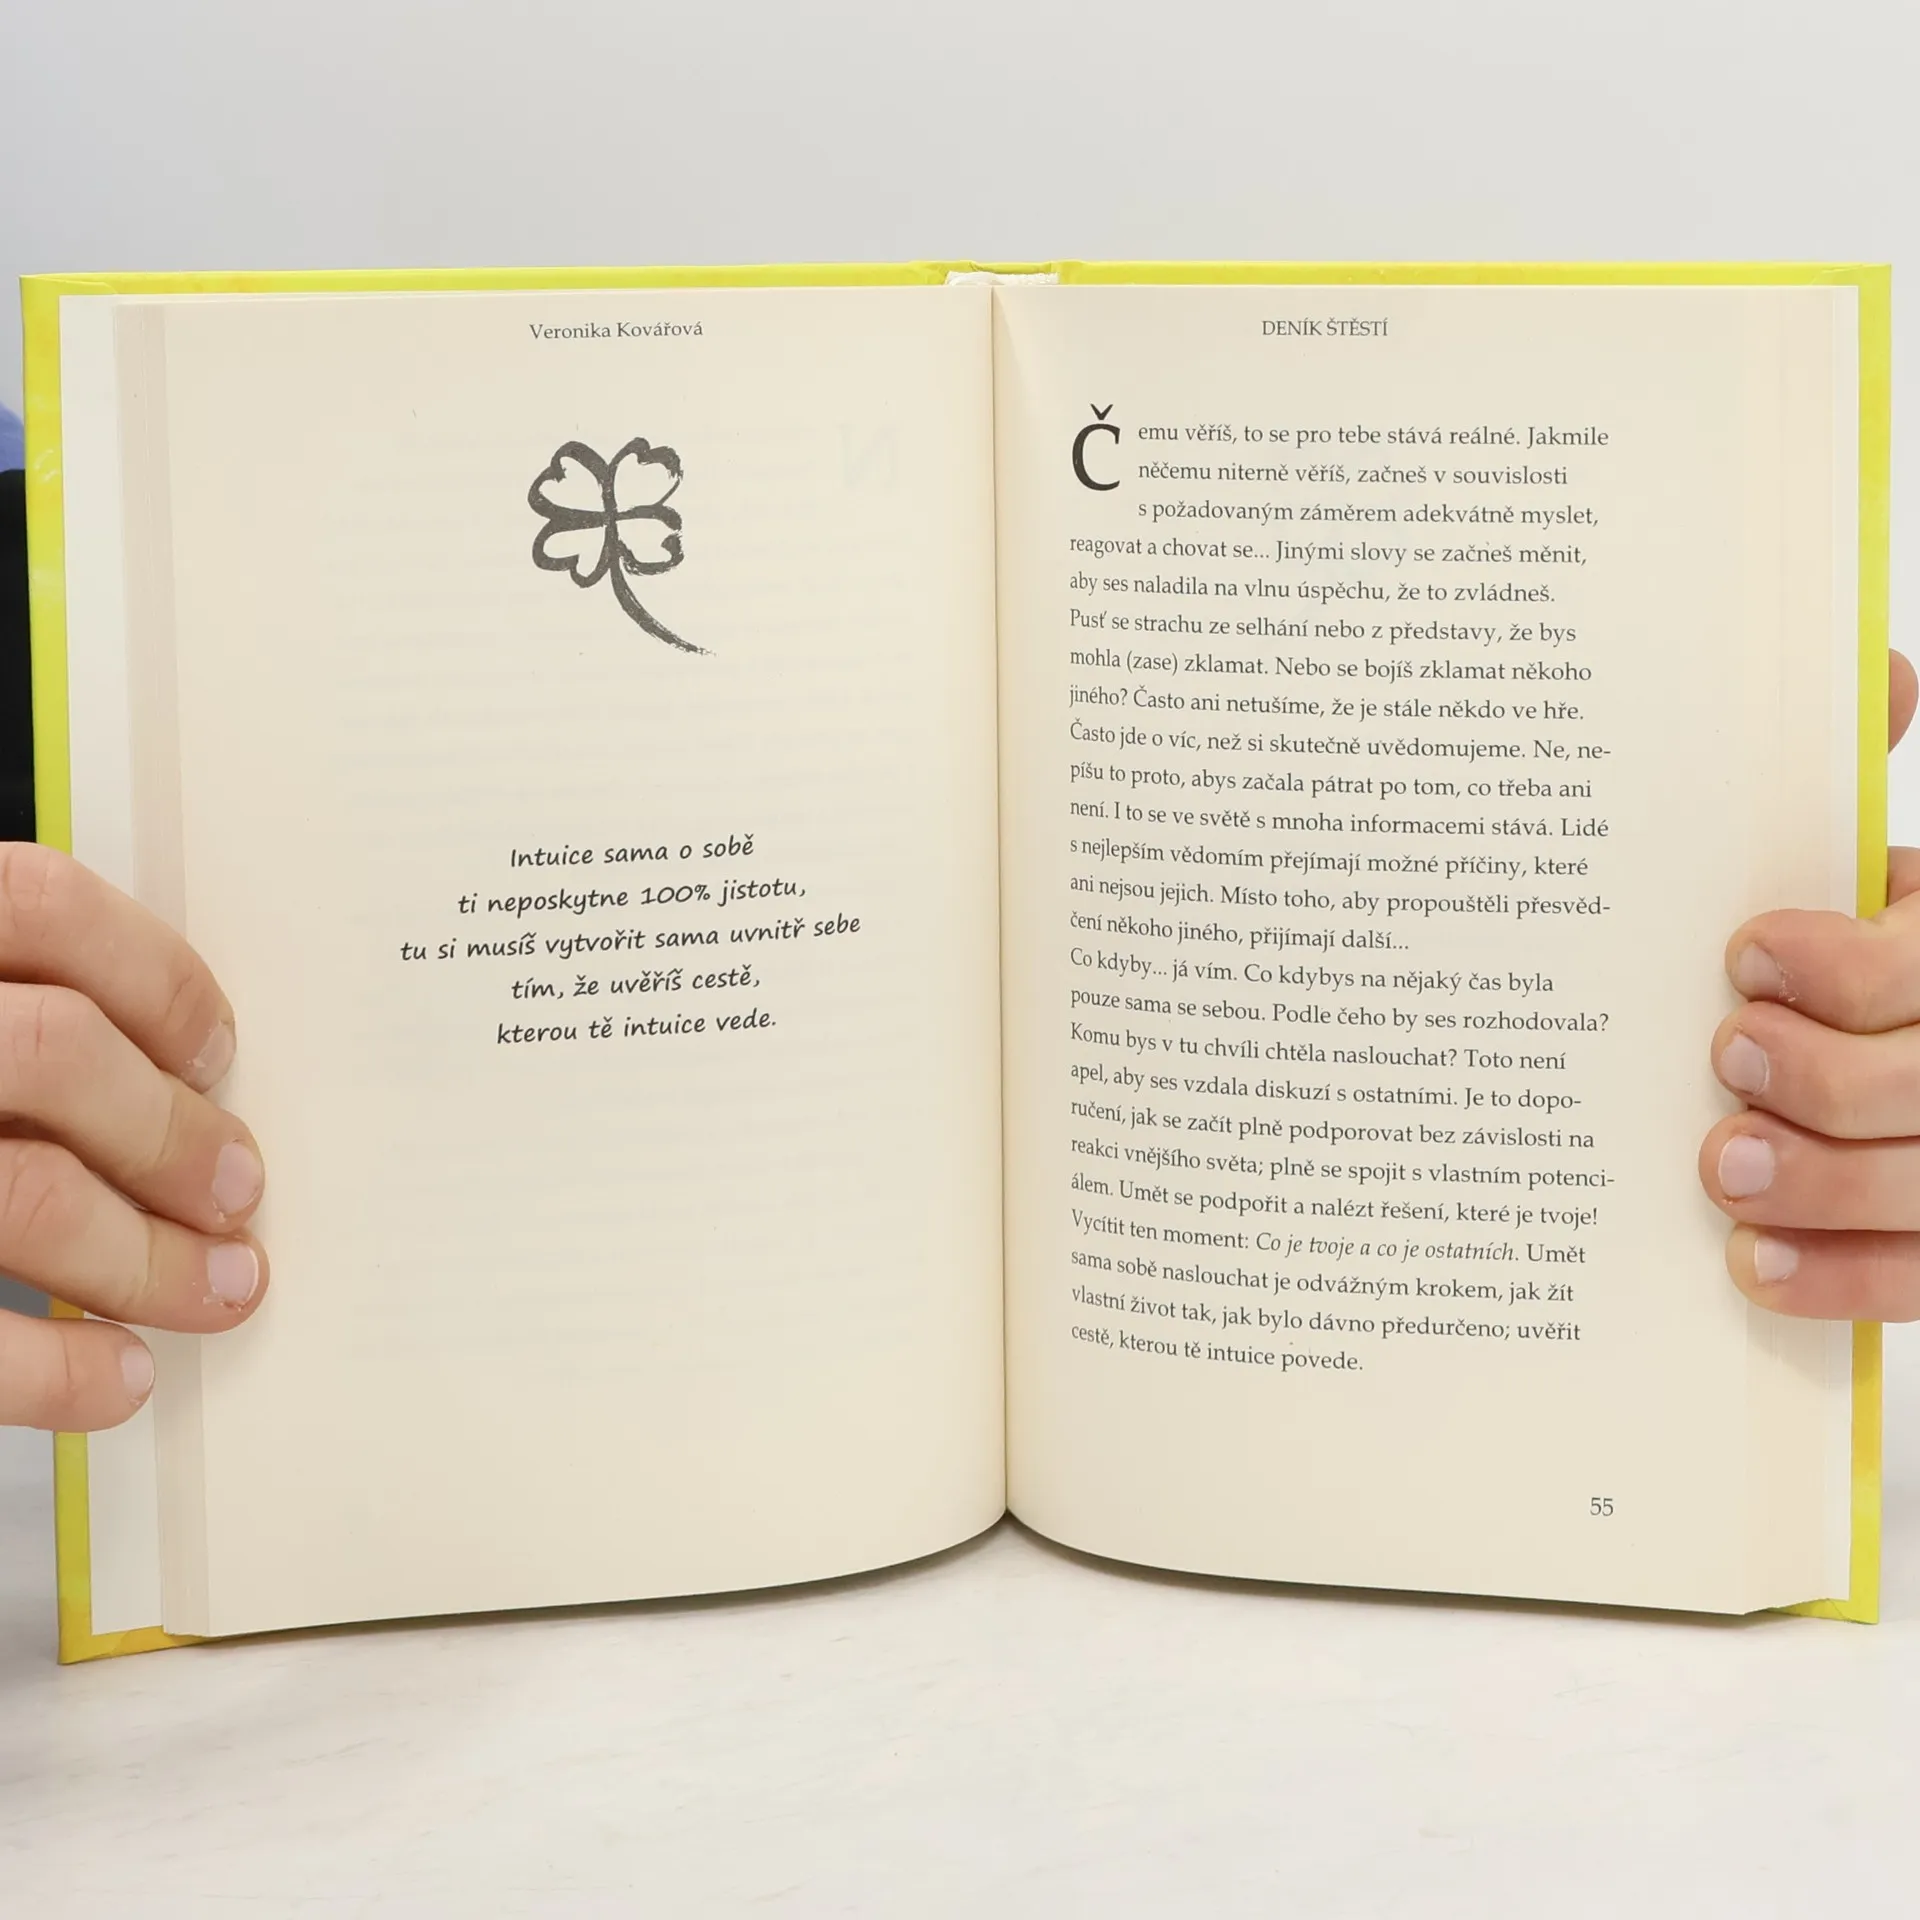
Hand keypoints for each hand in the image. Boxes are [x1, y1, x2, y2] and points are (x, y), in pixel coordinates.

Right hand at [0, 845, 266, 1429]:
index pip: (38, 905)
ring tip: (221, 1289)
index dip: (154, 976)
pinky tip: (118, 1380)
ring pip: (24, 1193)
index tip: (216, 1052)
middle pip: (50, 1055)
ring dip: (147, 1257)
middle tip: (239, 1192)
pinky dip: (56, 1370)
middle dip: (172, 1135)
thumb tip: (165, 1075)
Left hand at [1702, 651, 1919, 1317]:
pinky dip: (1842, 1279)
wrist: (1897, 1032)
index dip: (1851, 965)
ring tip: (1720, 1167)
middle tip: (1728, 1054)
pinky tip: (1749, 1265)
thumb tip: (1875, 662)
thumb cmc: (1892, 944)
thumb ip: (1864, 770)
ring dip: (1828, 1186)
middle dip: (1832, 1076)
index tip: (1744, 951)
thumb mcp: (1898, 865)